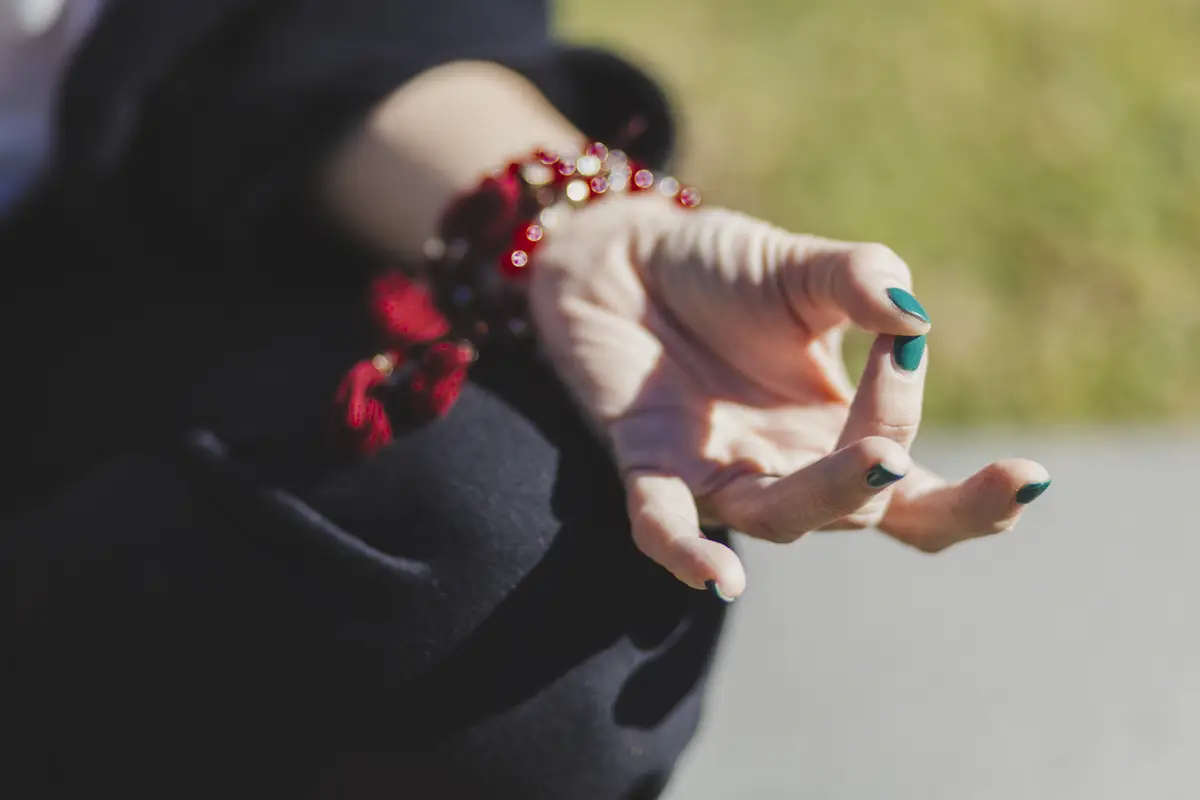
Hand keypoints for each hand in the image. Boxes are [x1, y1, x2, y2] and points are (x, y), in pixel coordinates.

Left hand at [529, 195, 1050, 598]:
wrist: (621, 256)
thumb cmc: (720, 270)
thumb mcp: (802, 267)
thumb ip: (860, 282)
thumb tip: (914, 318)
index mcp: (842, 432)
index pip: (918, 489)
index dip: (971, 490)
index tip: (983, 422)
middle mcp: (789, 469)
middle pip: (868, 516)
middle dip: (914, 493)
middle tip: (956, 464)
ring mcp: (721, 473)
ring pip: (782, 517)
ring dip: (830, 494)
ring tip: (880, 454)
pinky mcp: (649, 463)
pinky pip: (663, 524)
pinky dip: (685, 552)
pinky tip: (721, 578)